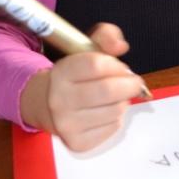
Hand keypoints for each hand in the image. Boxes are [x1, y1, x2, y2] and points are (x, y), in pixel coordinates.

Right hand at [20, 23, 147, 151]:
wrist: (44, 105)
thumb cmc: (73, 76)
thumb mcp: (84, 48)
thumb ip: (106, 36)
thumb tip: (121, 46)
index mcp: (61, 73)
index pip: (97, 65)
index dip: (116, 65)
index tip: (122, 68)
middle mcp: (60, 100)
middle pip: (108, 90)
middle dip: (130, 85)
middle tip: (134, 83)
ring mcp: (67, 124)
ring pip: (115, 110)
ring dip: (123, 101)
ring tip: (116, 97)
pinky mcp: (78, 143)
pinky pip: (112, 127)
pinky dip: (117, 118)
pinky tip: (106, 111)